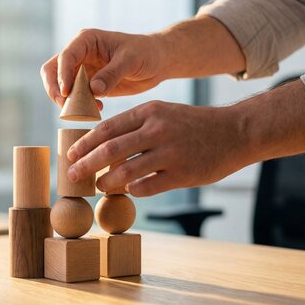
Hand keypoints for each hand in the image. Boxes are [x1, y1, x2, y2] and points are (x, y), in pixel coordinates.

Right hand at [40, 28, 168, 107]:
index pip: (66, 57)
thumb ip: (112, 73)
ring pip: (60, 86)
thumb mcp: (131, 60)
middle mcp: (80, 54)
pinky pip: (75, 97)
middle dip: (55, 89)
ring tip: (83, 111)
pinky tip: (97, 109)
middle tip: (65, 106)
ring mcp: (82, 70)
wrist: (158, 62)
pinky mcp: (88, 85)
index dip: (62, 75)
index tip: (66, 93)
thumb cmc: (146, 53)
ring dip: (67, 101)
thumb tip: (92, 89)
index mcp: (86, 41)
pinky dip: (80, 106)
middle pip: (52, 71)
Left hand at [65, 100, 251, 196]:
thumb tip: (103, 147)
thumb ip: (135, 127)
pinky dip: (133, 191)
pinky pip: (148, 187)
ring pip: (126, 171)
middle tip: (72, 176)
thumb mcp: (162, 113)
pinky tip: (128, 192)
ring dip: (107, 182)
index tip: (70, 154)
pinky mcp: (182, 174)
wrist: (234, 132)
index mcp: (148, 112)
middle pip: (110, 150)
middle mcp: (157, 130)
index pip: (107, 128)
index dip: (84, 143)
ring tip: (98, 187)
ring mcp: (170, 152)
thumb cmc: (192, 124)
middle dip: (86, 164)